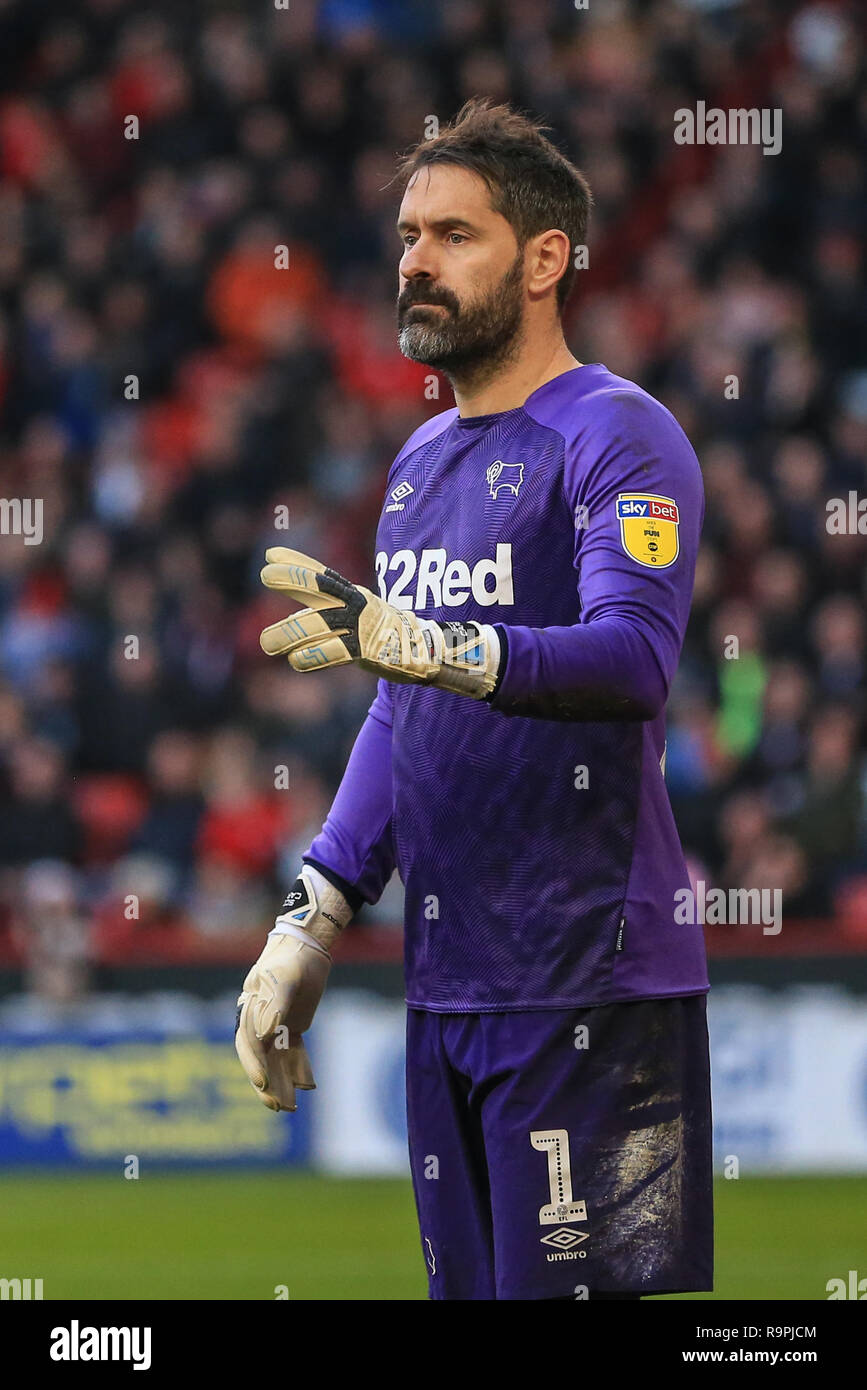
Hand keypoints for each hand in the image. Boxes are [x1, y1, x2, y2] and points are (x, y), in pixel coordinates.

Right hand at [234, 932, 330, 1112]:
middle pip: (260, 1060)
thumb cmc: (292, 959)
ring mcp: (277, 1026)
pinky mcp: (293, 1027)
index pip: (250, 1045)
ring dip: (283, 1084)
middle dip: (267, 1085)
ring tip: (291, 1109)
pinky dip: (300, 1070)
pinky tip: (309, 1086)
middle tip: (277, 1107)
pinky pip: (294, 1054)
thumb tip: (264, 1034)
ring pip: (277, 1062)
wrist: (306, 945)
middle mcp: (260, 1022)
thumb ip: (275, 1005)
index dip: (255, 1065)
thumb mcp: (285, 978)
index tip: (264, 1084)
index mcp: (251, 1010)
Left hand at [258, 547, 500, 696]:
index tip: (271, 553)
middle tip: (265, 574)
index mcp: (354, 597)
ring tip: (265, 643)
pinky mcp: (367, 652)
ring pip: (319, 626)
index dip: (297, 564)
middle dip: (293, 580)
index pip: (322, 576)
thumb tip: (293, 624)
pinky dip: (312, 657)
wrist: (428, 653)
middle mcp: (356, 607)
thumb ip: (326, 618)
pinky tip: (295, 661)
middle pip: (321, 589)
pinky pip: (334, 653)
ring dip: (289, 633)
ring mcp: (361, 628)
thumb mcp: (358, 618)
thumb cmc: (387, 636)